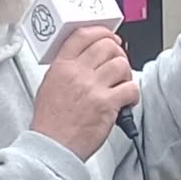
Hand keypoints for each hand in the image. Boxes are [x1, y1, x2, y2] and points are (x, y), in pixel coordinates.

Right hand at [31, 27, 139, 159]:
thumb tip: (85, 58)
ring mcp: (93, 88)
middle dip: (117, 52)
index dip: (101, 31)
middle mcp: (77, 73)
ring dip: (125, 73)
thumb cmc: (50, 123)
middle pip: (107, 46)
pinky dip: (132, 93)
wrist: (53, 147)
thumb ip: (66, 69)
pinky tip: (125, 100)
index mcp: (61, 67)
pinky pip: (131, 88)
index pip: (83, 35)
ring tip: (120, 84)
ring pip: (121, 64)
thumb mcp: (48, 86)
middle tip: (118, 62)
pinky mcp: (107, 104)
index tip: (109, 36)